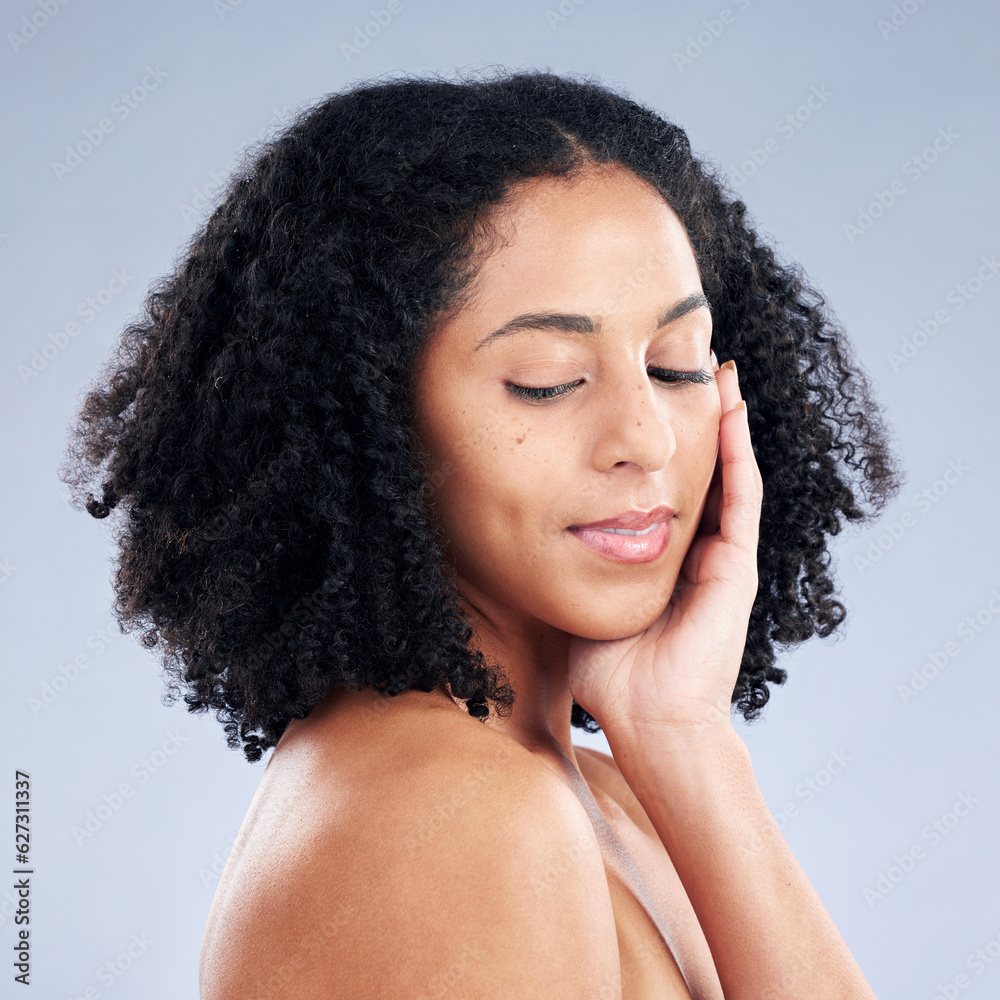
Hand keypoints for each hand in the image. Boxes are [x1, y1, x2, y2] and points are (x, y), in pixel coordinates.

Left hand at [566, 359, 762, 737]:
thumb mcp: (582, 601)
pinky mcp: (736, 566)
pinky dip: (738, 452)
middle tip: (687, 365)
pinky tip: (730, 410)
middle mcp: (697, 551)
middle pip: (701, 471)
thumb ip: (568, 566)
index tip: (644, 400)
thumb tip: (524, 534)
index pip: (663, 488)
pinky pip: (742, 498)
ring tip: (718, 370)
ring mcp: (721, 557)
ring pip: (728, 473)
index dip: (659, 447)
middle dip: (696, 420)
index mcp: (663, 559)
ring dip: (725, 421)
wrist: (648, 720)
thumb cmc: (610, 674)